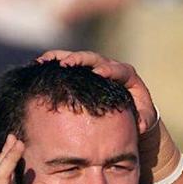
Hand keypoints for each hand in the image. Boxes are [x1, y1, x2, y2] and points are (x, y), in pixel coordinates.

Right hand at [37, 50, 156, 133]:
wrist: (130, 119)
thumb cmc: (138, 120)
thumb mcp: (144, 121)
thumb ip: (144, 121)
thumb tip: (140, 124)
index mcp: (127, 77)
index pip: (118, 69)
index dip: (108, 70)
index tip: (98, 73)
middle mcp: (109, 69)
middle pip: (94, 59)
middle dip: (79, 60)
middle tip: (64, 64)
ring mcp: (94, 70)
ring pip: (77, 59)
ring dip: (60, 59)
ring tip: (43, 62)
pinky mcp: (82, 76)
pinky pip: (67, 67)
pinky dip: (53, 66)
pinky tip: (38, 69)